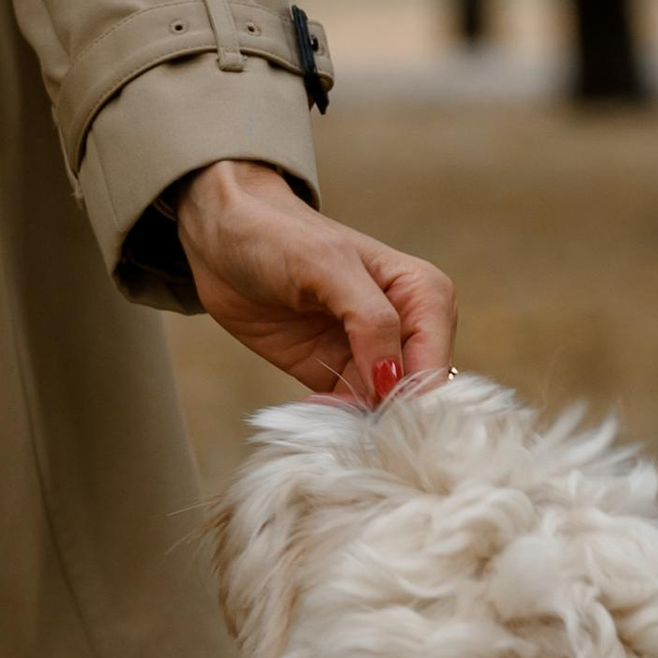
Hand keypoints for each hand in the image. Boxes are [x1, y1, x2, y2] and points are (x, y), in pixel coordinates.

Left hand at [173, 158, 456, 404]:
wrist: (222, 239)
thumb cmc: (278, 234)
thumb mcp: (328, 266)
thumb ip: (371, 321)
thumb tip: (392, 380)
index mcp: (424, 294)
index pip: (436, 363)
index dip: (411, 394)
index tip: (372, 405)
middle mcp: (406, 329)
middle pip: (415, 394)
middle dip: (384, 414)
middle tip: (339, 410)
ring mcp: (370, 355)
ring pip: (382, 411)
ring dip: (354, 423)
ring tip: (318, 409)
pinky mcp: (335, 375)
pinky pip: (348, 414)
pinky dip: (333, 421)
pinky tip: (307, 411)